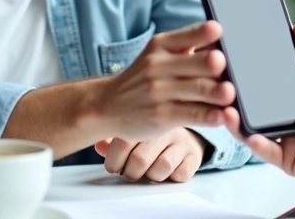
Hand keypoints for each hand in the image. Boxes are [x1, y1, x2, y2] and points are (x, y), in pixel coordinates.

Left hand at [94, 128, 209, 182]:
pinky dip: (172, 177)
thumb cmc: (152, 133)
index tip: (114, 166)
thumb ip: (113, 139)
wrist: (185, 127)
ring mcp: (181, 140)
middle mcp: (164, 127)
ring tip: (149, 171)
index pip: (123, 143)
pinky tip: (168, 170)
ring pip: (162, 166)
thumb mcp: (131, 131)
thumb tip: (99, 146)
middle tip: (130, 171)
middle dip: (131, 172)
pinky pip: (181, 173)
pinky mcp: (194, 154)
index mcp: (144, 118)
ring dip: (151, 175)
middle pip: (140, 158)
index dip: (114, 161)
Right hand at [95, 21, 235, 141]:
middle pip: (198, 63)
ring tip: (231, 94)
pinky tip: (222, 117)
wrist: (107, 105)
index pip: (189, 35)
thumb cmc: (143, 79)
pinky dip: (209, 116)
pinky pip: (191, 114)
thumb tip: (223, 42)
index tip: (220, 32)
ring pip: (197, 89)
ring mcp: (159, 91)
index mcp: (161, 45)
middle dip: (215, 64)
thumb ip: (186, 48)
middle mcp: (159, 65)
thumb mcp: (157, 55)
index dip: (206, 33)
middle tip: (230, 65)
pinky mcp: (161, 115)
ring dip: (217, 92)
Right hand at [224, 23, 294, 188]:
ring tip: (225, 106)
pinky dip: (253, 141)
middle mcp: (291, 118)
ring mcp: (287, 140)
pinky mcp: (287, 160)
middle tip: (221, 83)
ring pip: (254, 130)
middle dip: (238, 98)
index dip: (251, 76)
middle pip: (257, 108)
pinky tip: (244, 129)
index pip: (269, 86)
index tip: (233, 62)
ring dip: (237, 120)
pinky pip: (265, 151)